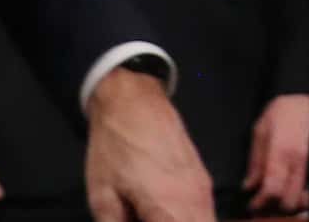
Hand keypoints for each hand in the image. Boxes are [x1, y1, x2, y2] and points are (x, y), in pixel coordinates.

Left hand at [83, 69, 215, 221]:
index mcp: (170, 208)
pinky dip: (191, 219)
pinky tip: (166, 215)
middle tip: (143, 218)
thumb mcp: (103, 197)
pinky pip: (204, 212)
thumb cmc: (114, 148)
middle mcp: (195, 200)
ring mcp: (203, 188)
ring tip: (151, 214)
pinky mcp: (202, 178)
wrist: (133, 100)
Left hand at [245, 94, 308, 212]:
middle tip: (265, 204)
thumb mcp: (260, 131)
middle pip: (290, 201)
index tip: (253, 203)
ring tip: (279, 197)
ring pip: (305, 197)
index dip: (260, 203)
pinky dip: (302, 193)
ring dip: (291, 202)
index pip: (271, 190)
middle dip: (276, 208)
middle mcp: (300, 161)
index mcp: (281, 153)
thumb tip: (249, 186)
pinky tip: (292, 189)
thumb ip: (255, 162)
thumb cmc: (282, 110)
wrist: (306, 94)